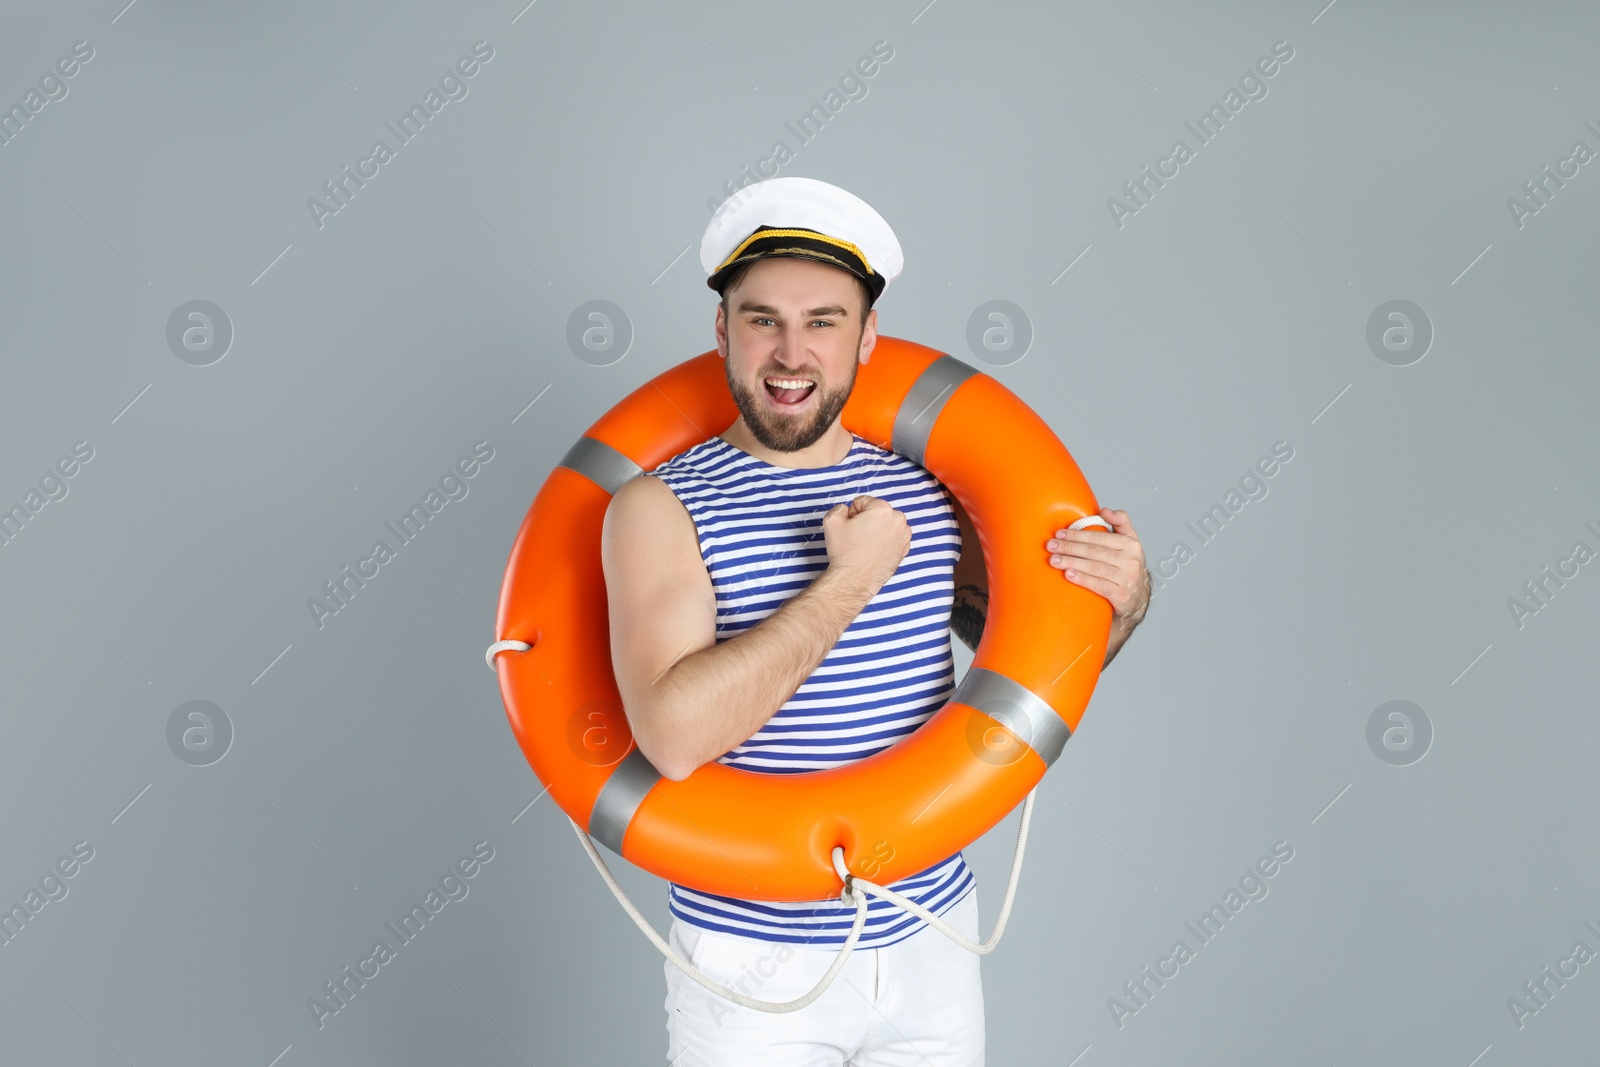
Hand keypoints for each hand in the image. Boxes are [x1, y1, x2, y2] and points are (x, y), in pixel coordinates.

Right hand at [822, 495, 910, 596]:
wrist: (854, 580)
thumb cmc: (845, 553)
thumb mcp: (831, 521)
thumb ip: (839, 508)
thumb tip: (846, 509)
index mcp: (883, 509)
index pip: (863, 502)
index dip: (852, 514)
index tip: (851, 527)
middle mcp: (898, 520)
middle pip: (877, 511)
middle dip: (866, 520)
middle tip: (857, 536)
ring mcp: (904, 535)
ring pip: (885, 524)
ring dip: (876, 529)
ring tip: (865, 545)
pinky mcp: (905, 548)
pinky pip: (892, 536)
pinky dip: (884, 540)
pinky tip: (874, 551)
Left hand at [1044, 508, 1150, 631]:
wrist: (1138, 599)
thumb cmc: (1127, 567)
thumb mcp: (1129, 543)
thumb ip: (1120, 523)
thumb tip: (1104, 510)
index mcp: (1132, 544)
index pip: (1100, 537)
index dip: (1077, 534)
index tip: (1060, 533)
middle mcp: (1131, 561)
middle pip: (1094, 551)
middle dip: (1070, 547)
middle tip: (1051, 546)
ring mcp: (1128, 579)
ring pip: (1095, 567)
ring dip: (1071, 562)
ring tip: (1054, 560)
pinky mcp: (1122, 596)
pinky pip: (1099, 585)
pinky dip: (1082, 578)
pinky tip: (1068, 574)